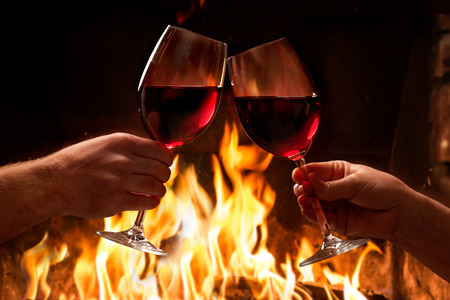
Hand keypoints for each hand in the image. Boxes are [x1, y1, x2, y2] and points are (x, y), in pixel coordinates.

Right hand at [46, 132, 173, 217]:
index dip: (167, 159)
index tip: (165, 164)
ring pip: (156, 186)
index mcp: (122, 143)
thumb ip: (129, 148)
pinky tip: (147, 201)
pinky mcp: (115, 201)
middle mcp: (123, 160)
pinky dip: (151, 202)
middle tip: (159, 180)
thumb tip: (156, 154)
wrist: (54, 182)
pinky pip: (146, 202)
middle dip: (164, 176)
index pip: (160, 150)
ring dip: (159, 190)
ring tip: (154, 192)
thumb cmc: (78, 163)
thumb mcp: (104, 144)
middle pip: (161, 169)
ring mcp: (119, 181)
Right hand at [292, 160, 409, 239]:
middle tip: (302, 188)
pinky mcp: (337, 222)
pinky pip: (320, 218)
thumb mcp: (355, 182)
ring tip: (303, 199)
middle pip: (310, 187)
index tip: (297, 174)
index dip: (304, 172)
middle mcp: (333, 188)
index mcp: (338, 172)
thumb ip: (331, 186)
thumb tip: (309, 181)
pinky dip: (312, 214)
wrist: (400, 213)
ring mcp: (334, 205)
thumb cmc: (382, 190)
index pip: (315, 170)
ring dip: (306, 201)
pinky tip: (307, 209)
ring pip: (313, 203)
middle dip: (303, 187)